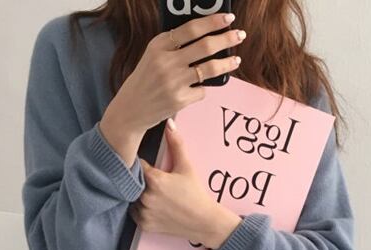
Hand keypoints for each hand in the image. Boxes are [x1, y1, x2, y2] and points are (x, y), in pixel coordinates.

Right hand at [99, 12, 245, 165]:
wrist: (131, 110)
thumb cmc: (145, 82)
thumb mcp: (153, 56)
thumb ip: (174, 46)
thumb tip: (206, 36)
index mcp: (159, 45)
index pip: (191, 28)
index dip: (213, 21)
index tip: (228, 17)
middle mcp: (166, 62)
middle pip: (205, 46)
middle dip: (227, 38)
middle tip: (240, 35)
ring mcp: (173, 82)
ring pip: (210, 68)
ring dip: (227, 63)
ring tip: (236, 60)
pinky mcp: (179, 100)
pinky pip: (202, 90)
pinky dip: (203, 89)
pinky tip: (198, 89)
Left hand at [130, 119, 241, 249]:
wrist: (203, 221)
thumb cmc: (195, 193)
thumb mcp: (186, 166)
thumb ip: (176, 144)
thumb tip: (169, 123)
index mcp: (154, 180)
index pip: (136, 165)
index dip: (141, 164)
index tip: (147, 165)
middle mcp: (146, 197)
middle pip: (133, 182)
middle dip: (140, 180)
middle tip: (154, 182)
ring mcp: (144, 212)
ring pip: (132, 198)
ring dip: (138, 195)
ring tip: (154, 194)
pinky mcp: (144, 225)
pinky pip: (134, 214)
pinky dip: (140, 210)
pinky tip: (152, 206)